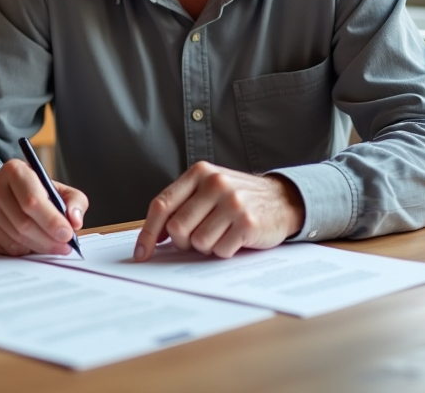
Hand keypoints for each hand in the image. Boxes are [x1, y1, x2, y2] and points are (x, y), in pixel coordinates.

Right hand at [0, 159, 87, 255]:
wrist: (3, 192)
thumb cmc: (35, 191)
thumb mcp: (58, 189)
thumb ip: (74, 201)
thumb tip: (75, 220)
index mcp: (14, 170)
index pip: (32, 200)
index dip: (51, 221)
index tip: (67, 234)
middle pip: (24, 224)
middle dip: (48, 239)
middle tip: (64, 247)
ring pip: (15, 240)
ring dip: (38, 248)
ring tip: (51, 245)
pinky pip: (5, 249)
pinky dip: (23, 252)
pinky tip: (31, 244)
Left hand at [134, 162, 304, 261]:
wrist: (283, 199)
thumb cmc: (238, 198)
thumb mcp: (208, 190)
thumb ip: (182, 205)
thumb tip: (153, 237)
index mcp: (199, 173)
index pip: (162, 204)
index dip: (148, 232)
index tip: (142, 253)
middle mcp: (215, 184)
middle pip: (177, 228)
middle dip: (184, 242)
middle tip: (199, 238)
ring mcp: (232, 202)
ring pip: (198, 242)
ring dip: (206, 247)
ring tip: (221, 234)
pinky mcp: (247, 222)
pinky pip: (220, 250)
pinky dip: (225, 251)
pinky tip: (235, 238)